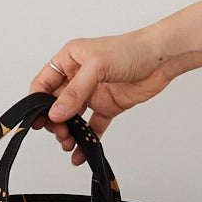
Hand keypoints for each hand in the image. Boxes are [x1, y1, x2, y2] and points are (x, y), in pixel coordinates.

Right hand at [30, 34, 174, 162]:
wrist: (163, 58)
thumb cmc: (131, 49)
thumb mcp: (97, 66)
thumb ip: (75, 91)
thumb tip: (56, 113)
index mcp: (69, 60)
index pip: (43, 84)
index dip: (37, 102)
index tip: (38, 120)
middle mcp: (77, 77)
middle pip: (55, 104)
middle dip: (54, 121)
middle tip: (60, 133)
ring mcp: (92, 93)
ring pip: (72, 118)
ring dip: (68, 132)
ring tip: (69, 143)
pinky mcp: (107, 106)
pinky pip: (92, 126)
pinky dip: (86, 139)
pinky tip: (81, 152)